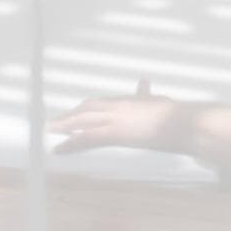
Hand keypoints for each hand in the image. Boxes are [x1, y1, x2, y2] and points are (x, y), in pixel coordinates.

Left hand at [49, 79, 191, 153]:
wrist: (180, 122)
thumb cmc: (171, 113)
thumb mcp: (155, 101)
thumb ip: (146, 94)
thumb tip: (143, 82)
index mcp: (124, 101)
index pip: (97, 104)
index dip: (82, 109)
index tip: (72, 114)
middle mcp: (116, 108)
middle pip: (86, 111)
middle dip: (70, 117)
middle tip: (55, 124)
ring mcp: (115, 120)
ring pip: (82, 122)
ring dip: (65, 126)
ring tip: (51, 131)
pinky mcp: (116, 134)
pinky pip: (88, 138)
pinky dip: (72, 143)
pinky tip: (59, 148)